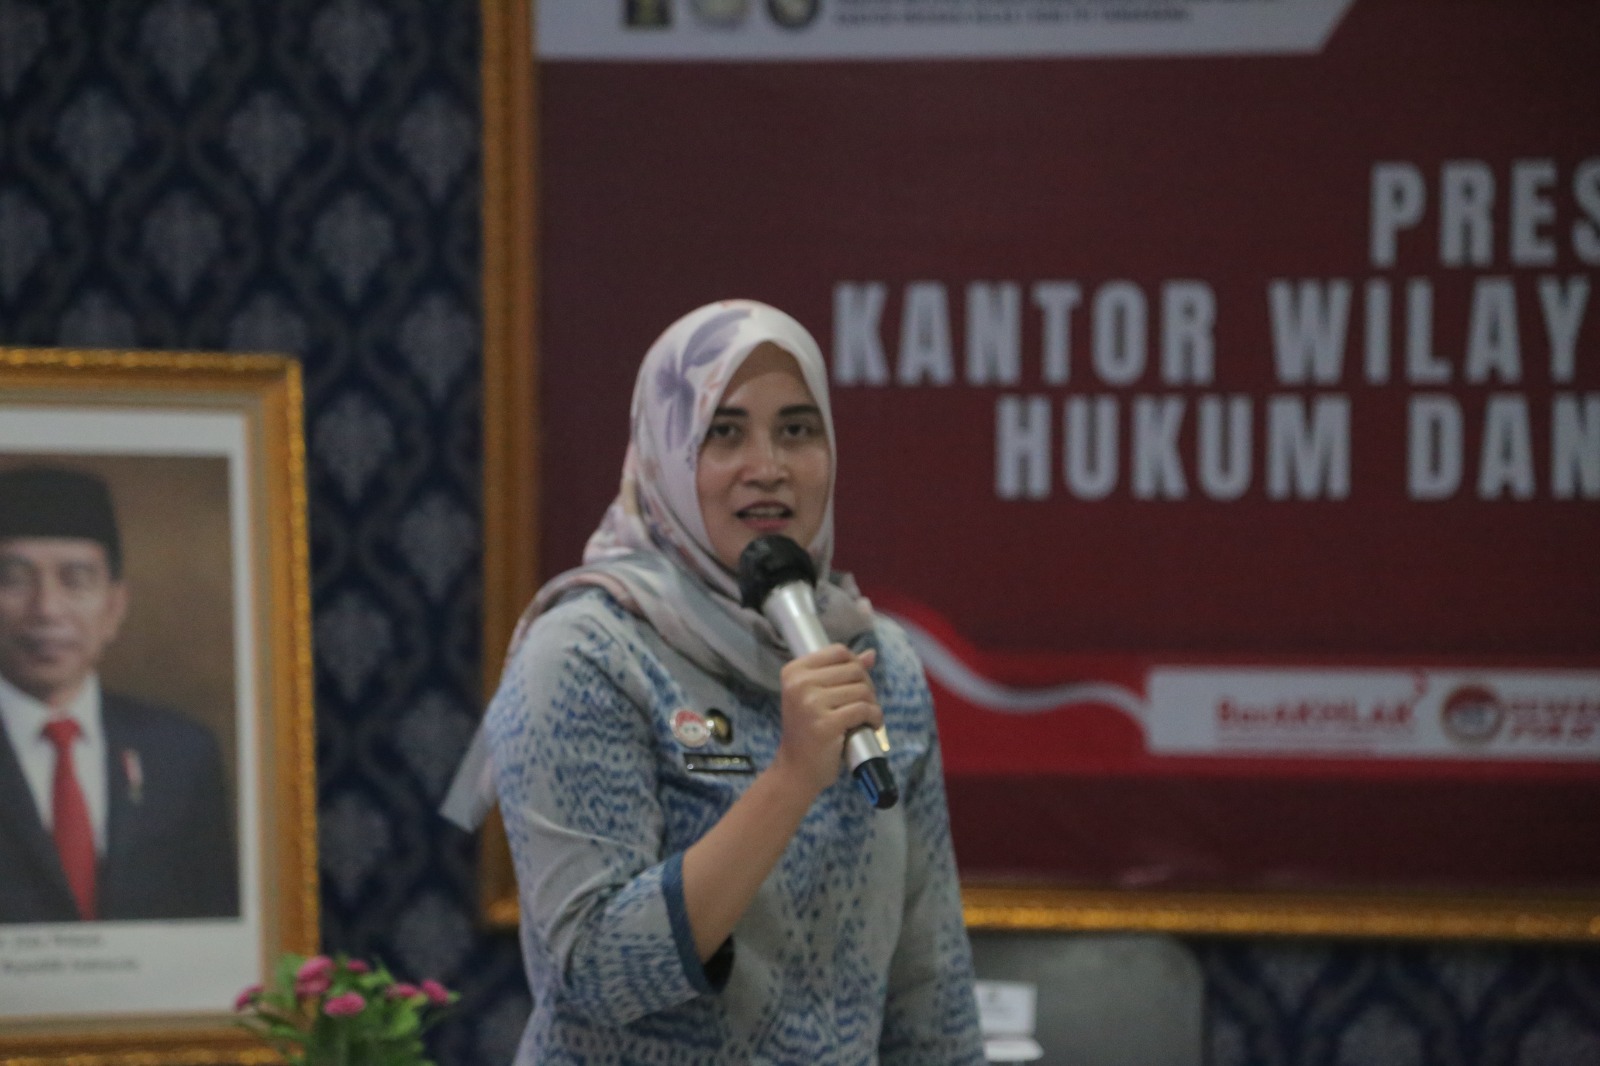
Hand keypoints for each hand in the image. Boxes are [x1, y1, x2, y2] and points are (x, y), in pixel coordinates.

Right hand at [771, 644, 881, 799]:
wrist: (796, 770)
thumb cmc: (808, 732)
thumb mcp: (817, 697)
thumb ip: (841, 673)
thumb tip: (870, 654)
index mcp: (794, 672)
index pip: (838, 651)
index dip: (856, 666)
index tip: (856, 686)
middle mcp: (799, 684)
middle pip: (854, 670)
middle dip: (867, 688)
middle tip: (864, 707)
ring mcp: (811, 703)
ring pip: (862, 690)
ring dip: (872, 705)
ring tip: (866, 719)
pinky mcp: (826, 724)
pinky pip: (864, 710)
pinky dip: (875, 718)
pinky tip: (871, 726)